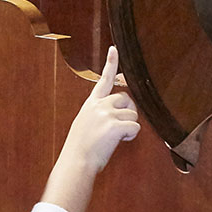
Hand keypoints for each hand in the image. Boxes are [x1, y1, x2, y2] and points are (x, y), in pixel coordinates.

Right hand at [63, 46, 139, 173]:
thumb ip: (98, 114)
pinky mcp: (115, 125)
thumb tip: (116, 113)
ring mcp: (107, 114)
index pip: (103, 80)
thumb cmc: (81, 149)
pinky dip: (131, 136)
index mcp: (91, 104)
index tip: (114, 49)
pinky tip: (120, 142)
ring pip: (133, 114)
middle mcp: (99, 105)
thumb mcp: (85, 124)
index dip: (111, 63)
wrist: (76, 162)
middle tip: (120, 127)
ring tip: (114, 138)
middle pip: (126, 98)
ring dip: (129, 126)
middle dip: (128, 111)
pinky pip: (135, 126)